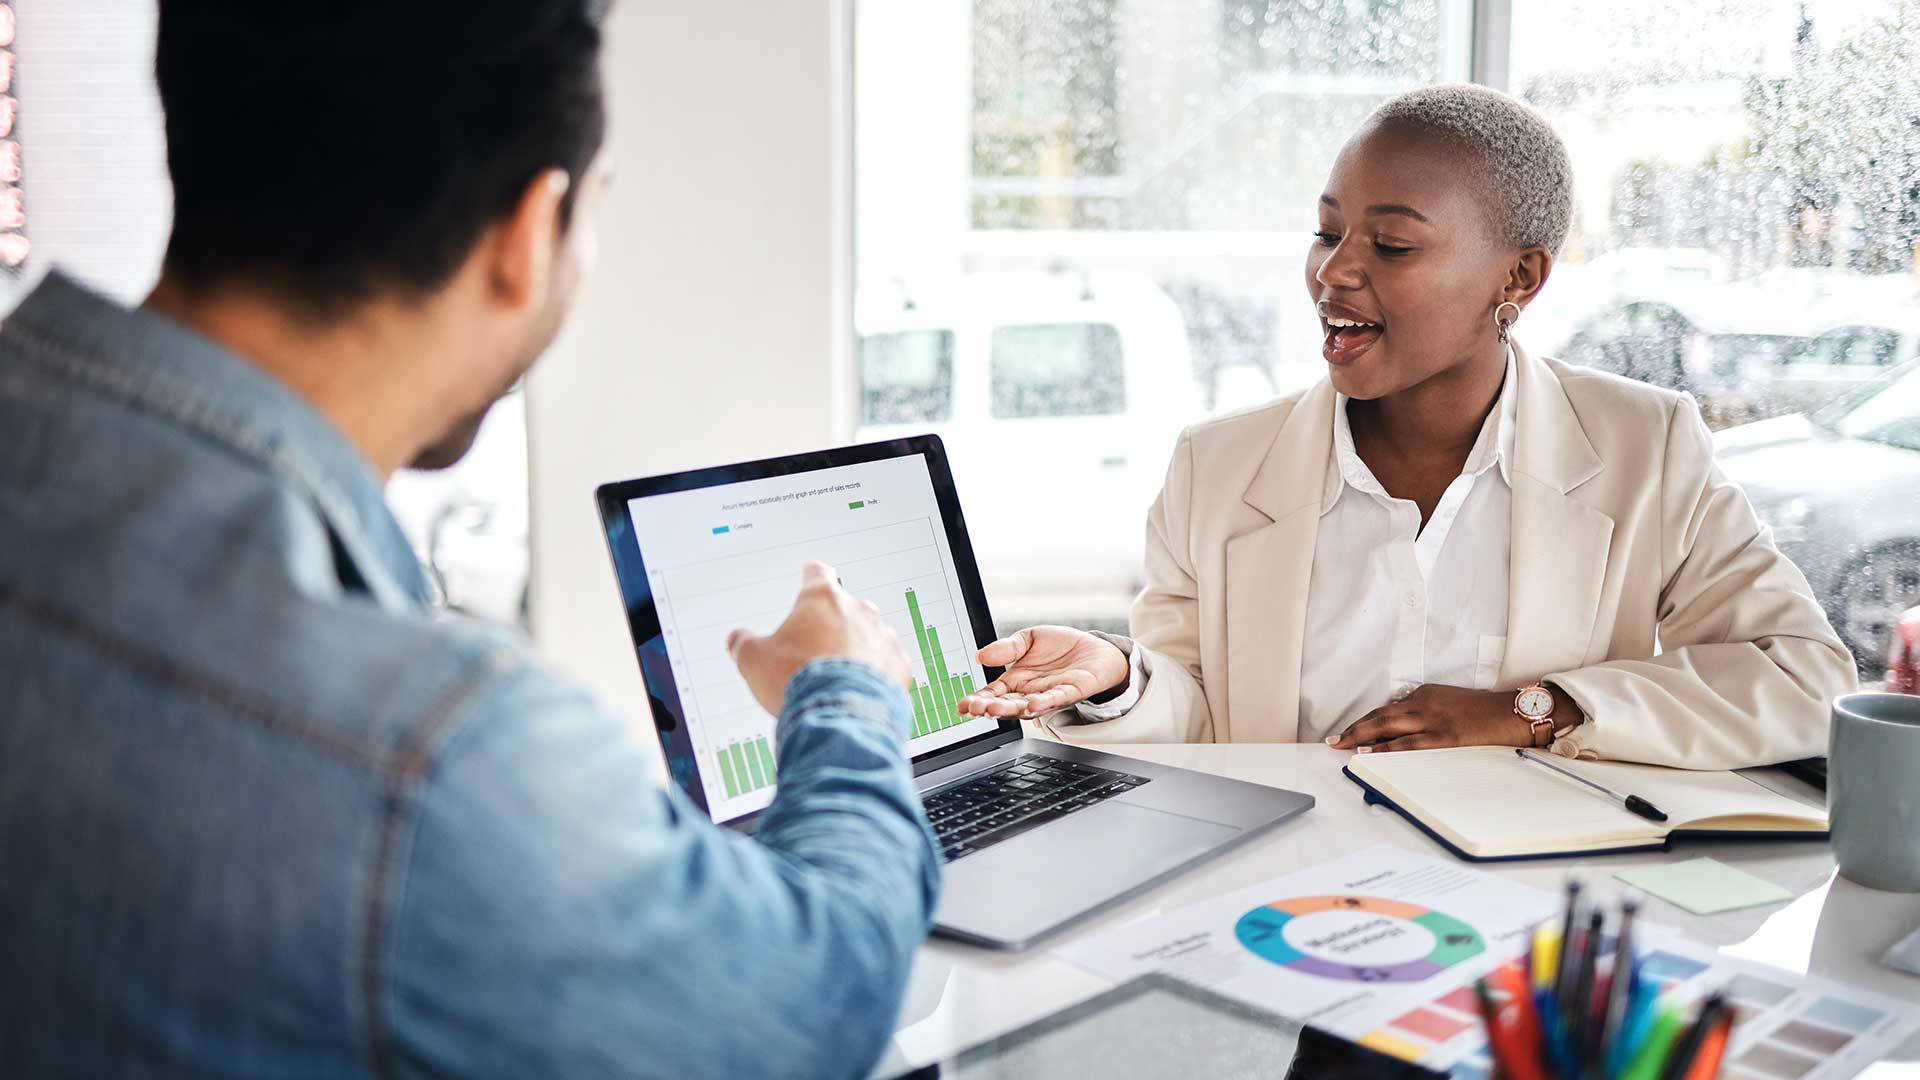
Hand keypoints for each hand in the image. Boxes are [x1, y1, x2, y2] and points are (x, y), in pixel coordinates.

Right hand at [727, 562, 912, 714]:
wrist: (838, 716)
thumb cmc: (797, 680)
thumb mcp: (754, 660)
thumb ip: (744, 644)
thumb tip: (737, 640)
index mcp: (822, 600)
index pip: (817, 574)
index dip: (811, 574)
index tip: (812, 572)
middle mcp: (858, 611)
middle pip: (844, 608)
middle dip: (832, 625)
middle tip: (814, 651)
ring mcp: (882, 637)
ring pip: (869, 636)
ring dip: (856, 649)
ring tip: (837, 677)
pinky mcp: (899, 666)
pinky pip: (887, 664)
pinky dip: (876, 673)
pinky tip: (861, 689)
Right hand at [955, 626, 1129, 718]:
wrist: (1094, 648)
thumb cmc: (1061, 647)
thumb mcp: (1029, 639)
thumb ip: (1007, 648)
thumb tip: (981, 654)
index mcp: (1016, 681)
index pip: (991, 694)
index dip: (976, 700)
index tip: (962, 706)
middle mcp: (1029, 692)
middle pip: (1005, 704)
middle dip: (989, 708)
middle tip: (976, 709)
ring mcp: (1049, 695)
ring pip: (1027, 706)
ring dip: (1011, 709)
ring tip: (995, 709)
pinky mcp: (1071, 692)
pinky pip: (1055, 700)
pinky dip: (1043, 703)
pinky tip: (1032, 704)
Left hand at [1326, 685, 1536, 752]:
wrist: (1515, 712)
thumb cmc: (1486, 712)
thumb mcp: (1451, 704)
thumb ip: (1427, 713)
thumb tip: (1402, 731)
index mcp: (1427, 694)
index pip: (1388, 709)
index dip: (1366, 722)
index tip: (1349, 732)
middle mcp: (1425, 703)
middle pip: (1381, 715)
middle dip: (1354, 729)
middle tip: (1334, 740)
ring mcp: (1434, 719)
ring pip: (1388, 726)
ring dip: (1361, 737)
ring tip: (1342, 747)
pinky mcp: (1446, 736)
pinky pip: (1409, 744)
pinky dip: (1386, 748)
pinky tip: (1370, 753)